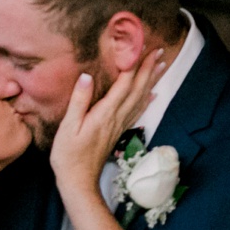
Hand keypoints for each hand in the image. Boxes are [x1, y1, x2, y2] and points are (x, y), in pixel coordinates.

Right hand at [49, 46, 166, 196]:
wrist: (79, 182)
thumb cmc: (68, 155)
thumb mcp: (68, 127)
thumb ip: (79, 101)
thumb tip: (86, 76)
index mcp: (105, 114)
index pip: (124, 84)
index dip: (134, 64)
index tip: (142, 47)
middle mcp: (116, 118)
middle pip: (137, 89)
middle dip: (148, 68)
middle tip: (158, 50)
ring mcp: (119, 126)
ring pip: (140, 99)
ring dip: (151, 81)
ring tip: (161, 65)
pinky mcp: (118, 132)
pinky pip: (137, 112)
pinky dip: (146, 100)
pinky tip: (152, 94)